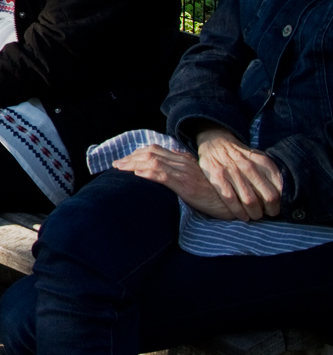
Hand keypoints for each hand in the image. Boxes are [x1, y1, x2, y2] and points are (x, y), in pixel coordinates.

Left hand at [114, 145, 244, 220]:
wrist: (238, 203)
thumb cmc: (218, 195)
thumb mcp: (199, 180)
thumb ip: (185, 170)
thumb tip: (169, 164)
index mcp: (185, 161)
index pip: (156, 151)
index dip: (137, 154)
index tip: (124, 161)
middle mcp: (184, 163)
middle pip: (151, 154)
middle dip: (130, 158)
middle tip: (116, 165)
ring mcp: (185, 173)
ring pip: (154, 162)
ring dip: (133, 164)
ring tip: (119, 169)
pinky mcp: (187, 186)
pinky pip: (164, 176)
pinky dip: (148, 173)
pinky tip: (137, 175)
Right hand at [196, 127, 283, 219]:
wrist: (215, 142)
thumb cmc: (241, 155)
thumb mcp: (259, 158)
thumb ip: (271, 173)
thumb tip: (284, 194)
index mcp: (263, 162)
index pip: (280, 188)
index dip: (281, 203)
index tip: (277, 207)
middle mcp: (249, 167)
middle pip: (269, 197)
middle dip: (270, 211)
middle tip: (267, 213)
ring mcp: (232, 172)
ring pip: (250, 201)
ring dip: (255, 214)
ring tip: (255, 215)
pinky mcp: (218, 177)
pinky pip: (231, 200)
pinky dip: (238, 212)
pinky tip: (242, 216)